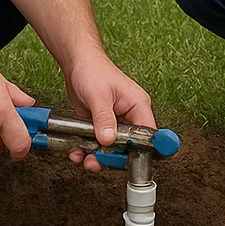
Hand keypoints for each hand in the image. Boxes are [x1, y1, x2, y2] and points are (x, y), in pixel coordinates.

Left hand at [62, 55, 156, 172]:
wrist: (76, 63)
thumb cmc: (92, 70)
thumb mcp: (98, 95)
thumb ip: (104, 118)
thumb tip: (109, 140)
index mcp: (138, 106)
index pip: (148, 135)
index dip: (140, 151)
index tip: (125, 162)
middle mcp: (130, 116)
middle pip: (128, 147)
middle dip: (111, 157)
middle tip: (96, 161)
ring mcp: (116, 122)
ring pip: (112, 149)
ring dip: (97, 156)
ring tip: (84, 158)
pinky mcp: (102, 126)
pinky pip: (99, 144)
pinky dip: (88, 150)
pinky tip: (77, 151)